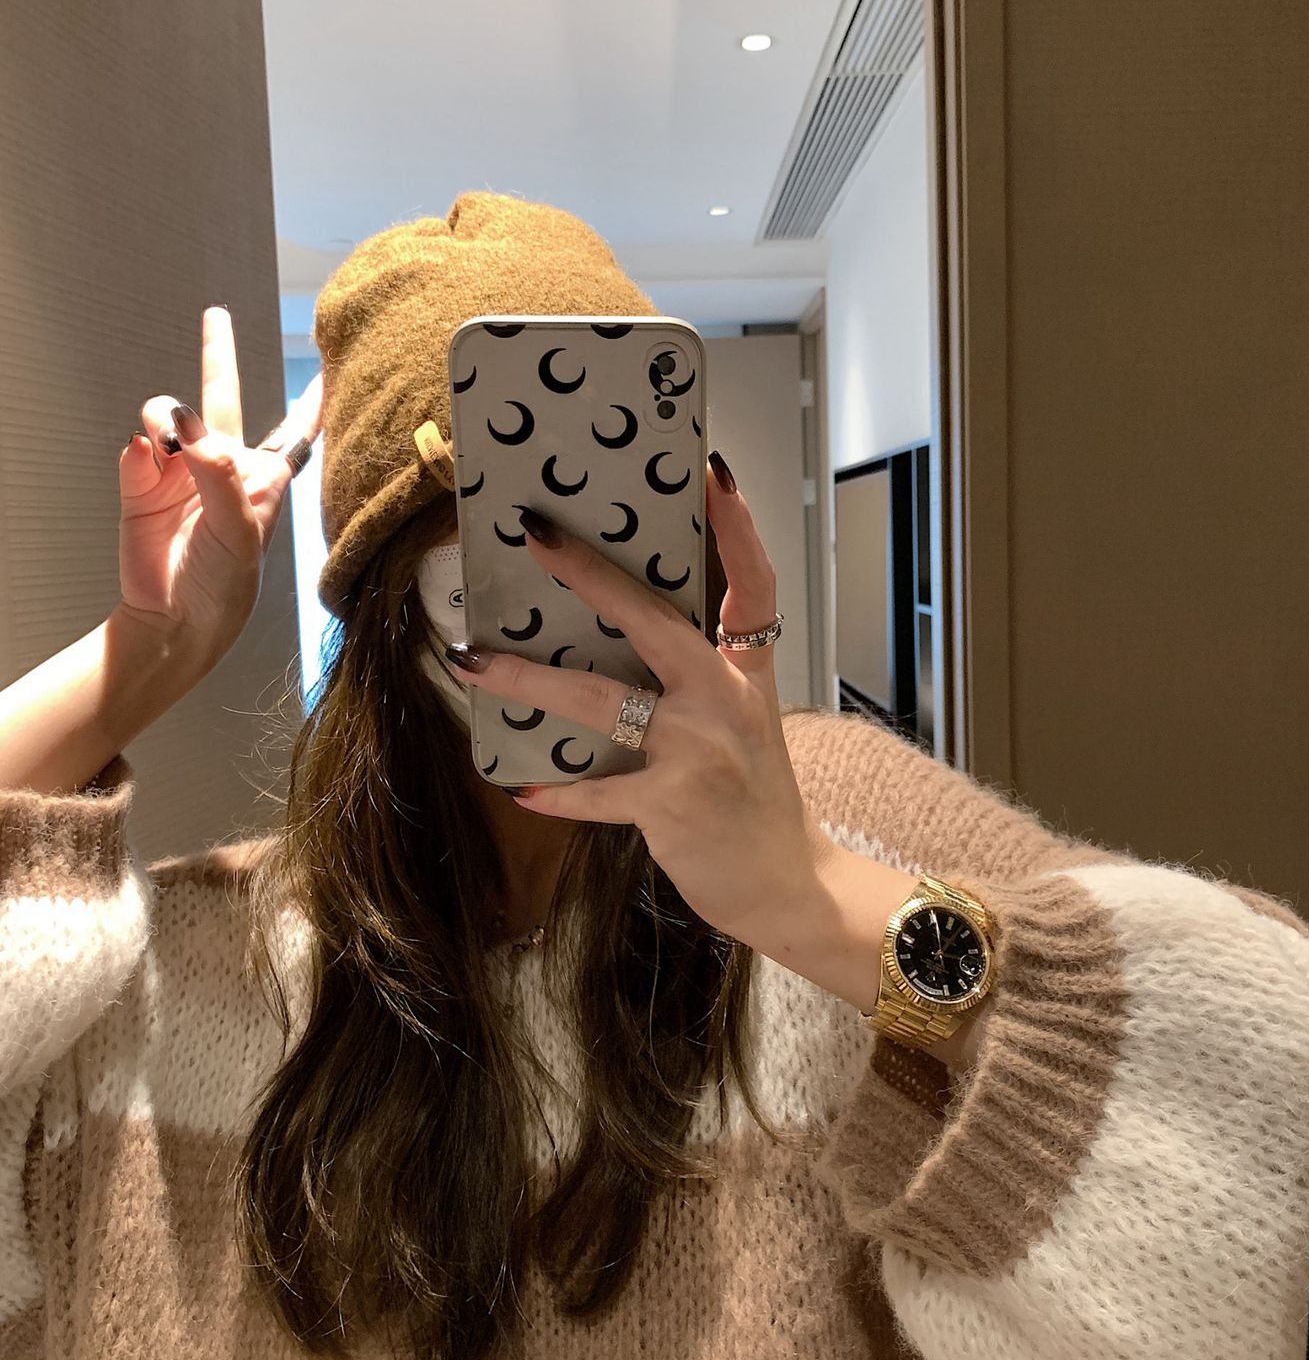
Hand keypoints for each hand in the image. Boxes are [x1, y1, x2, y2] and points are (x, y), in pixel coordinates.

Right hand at [117, 308, 322, 668]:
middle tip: (216, 316)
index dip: (312, 397)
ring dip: (167, 416)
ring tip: (168, 446)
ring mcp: (179, 471)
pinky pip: (137, 446)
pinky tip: (147, 459)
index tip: (330, 362)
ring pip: (169, 413)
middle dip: (217, 354)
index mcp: (263, 478)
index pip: (295, 429)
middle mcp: (222, 465)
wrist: (174, 618)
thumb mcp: (239, 532)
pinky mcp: (142, 482)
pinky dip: (139, 448)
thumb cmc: (225, 584)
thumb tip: (189, 426)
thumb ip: (219, 475)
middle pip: (221, 396)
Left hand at [444, 454, 845, 955]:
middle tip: (535, 535)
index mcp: (747, 675)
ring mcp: (699, 751)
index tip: (712, 474)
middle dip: (590, 575)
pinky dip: (557, 791)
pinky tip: (520, 787)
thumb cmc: (755, 801)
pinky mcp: (672, 803)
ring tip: (470, 659)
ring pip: (600, 699)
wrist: (786, 884)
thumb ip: (699, 681)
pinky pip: (597, 791)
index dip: (738, 529)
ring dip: (527, 680)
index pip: (753, 587)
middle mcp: (726, 702)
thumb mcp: (744, 725)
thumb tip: (620, 637)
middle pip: (654, 621)